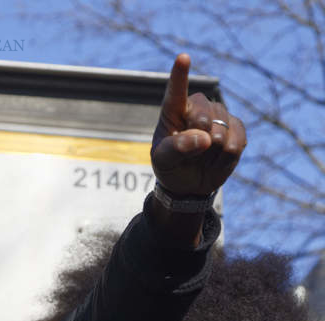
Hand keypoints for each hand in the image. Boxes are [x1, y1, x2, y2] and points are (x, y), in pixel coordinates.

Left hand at [151, 54, 246, 195]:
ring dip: (212, 152)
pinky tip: (216, 160)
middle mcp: (198, 108)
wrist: (189, 181)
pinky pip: (237, 142)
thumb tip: (205, 138)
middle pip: (203, 117)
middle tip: (190, 152)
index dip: (180, 75)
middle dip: (198, 138)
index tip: (182, 57)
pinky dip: (226, 158)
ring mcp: (219, 116)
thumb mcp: (163, 160)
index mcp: (173, 111)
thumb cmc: (170, 165)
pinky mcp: (236, 128)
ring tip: (202, 157)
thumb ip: (177, 148)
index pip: (176, 91)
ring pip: (222, 131)